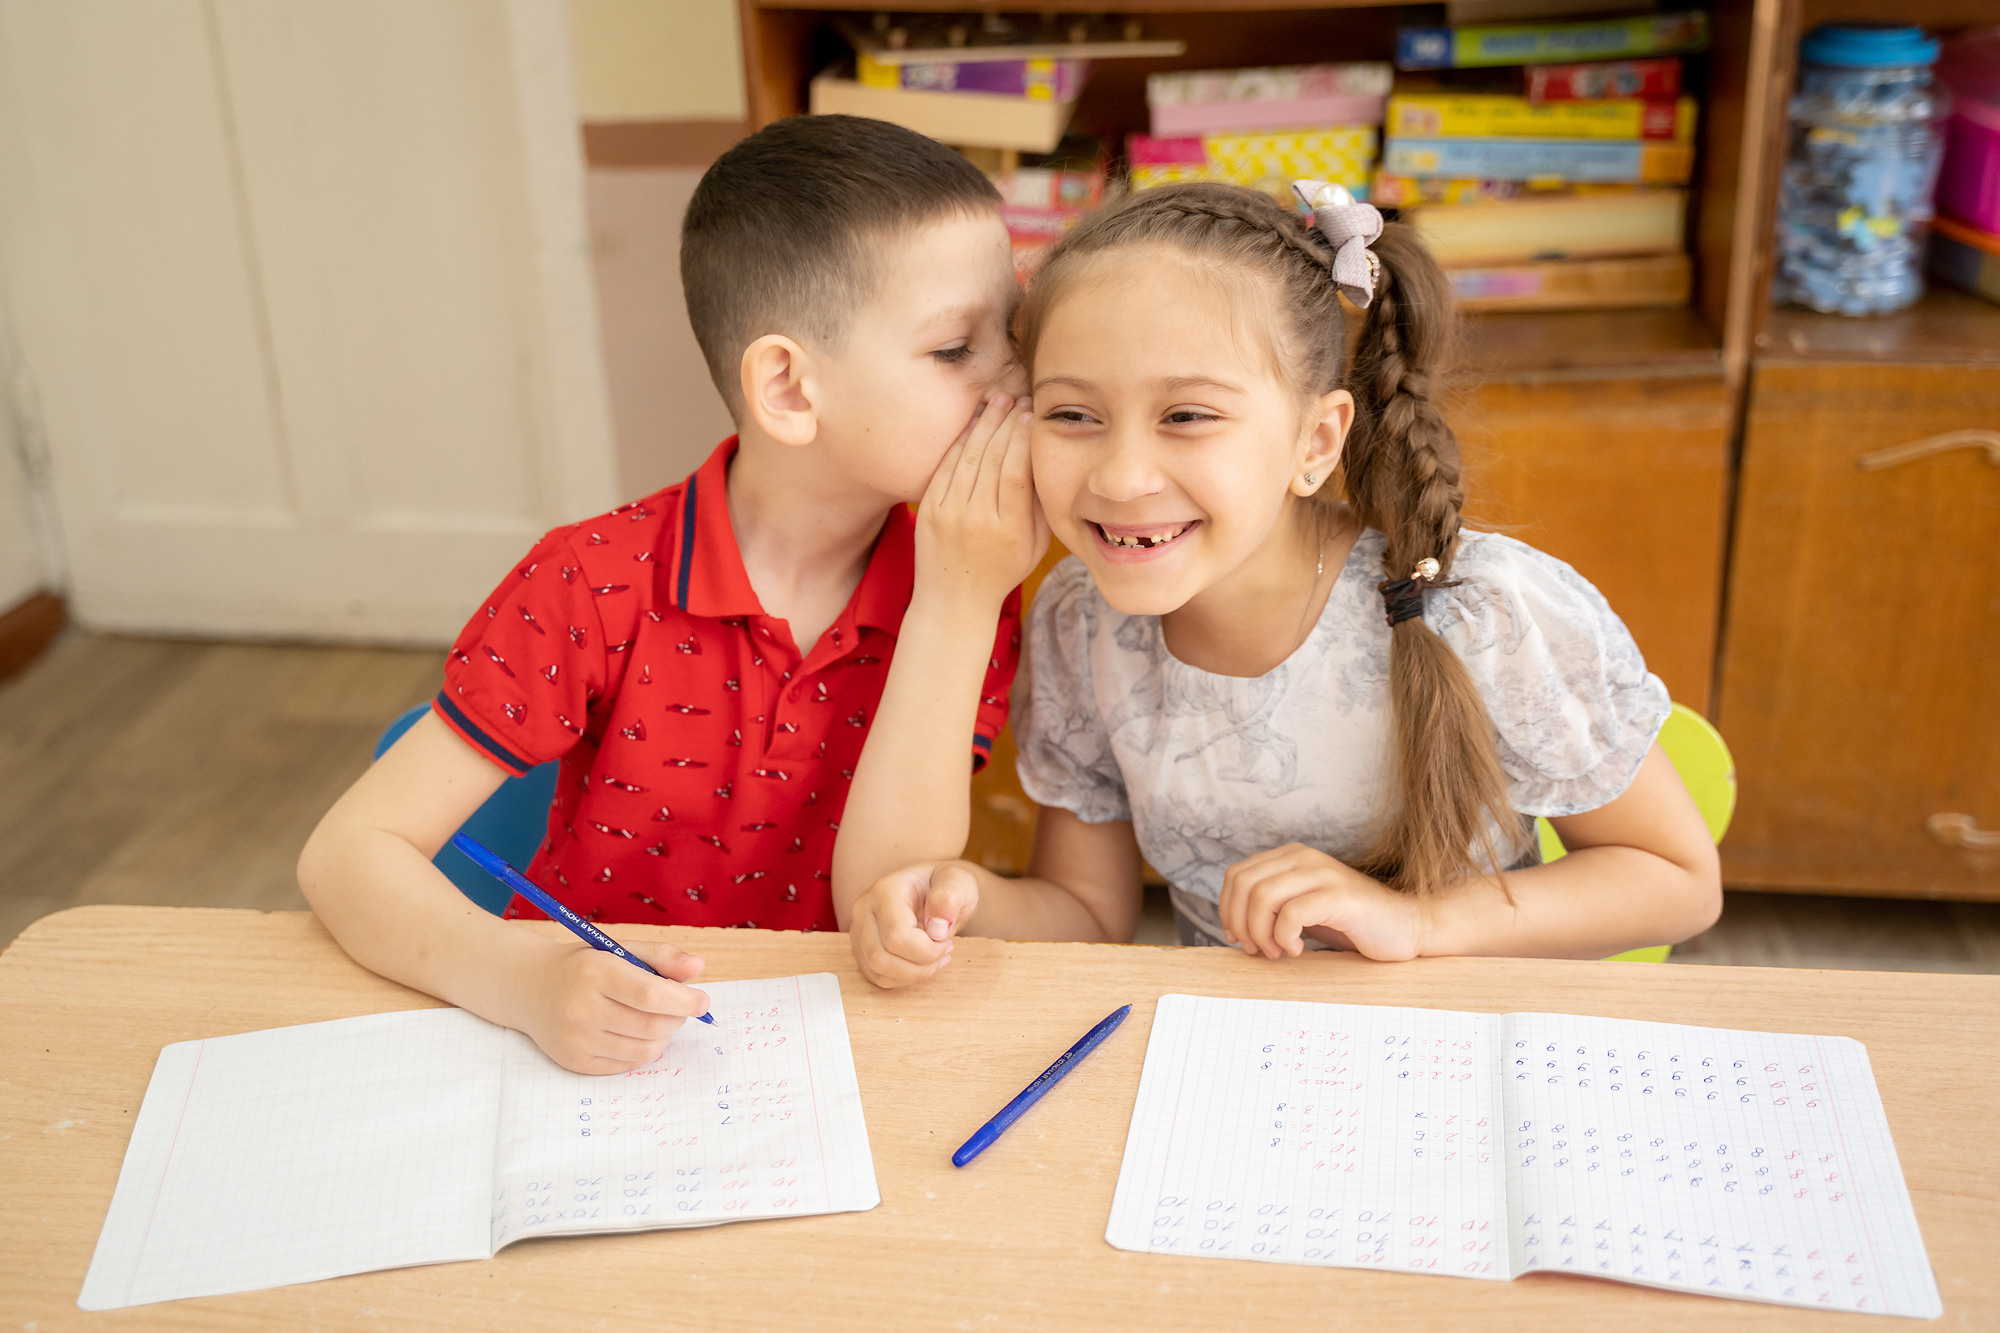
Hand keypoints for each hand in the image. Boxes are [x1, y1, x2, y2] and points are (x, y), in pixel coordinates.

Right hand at [519, 939, 709, 1073]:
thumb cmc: (585, 965)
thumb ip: (662, 956)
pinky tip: (636, 1032)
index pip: (649, 995)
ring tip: (658, 1019)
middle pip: (651, 1025)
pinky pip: (627, 1065)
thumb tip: (698, 967)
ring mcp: (576, 1039)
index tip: (703, 1001)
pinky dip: (643, 1050)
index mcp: (594, 972)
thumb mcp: (619, 949)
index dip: (683, 1001)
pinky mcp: (575, 1062)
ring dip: (664, 1036)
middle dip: (677, 1018)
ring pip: (644, 1050)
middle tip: (679, 1007)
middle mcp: (582, 1008)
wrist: (531, 987)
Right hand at [848, 860, 980, 987]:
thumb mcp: (958, 882)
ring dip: (912, 975)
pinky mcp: (861, 948)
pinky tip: (921, 964)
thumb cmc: (945, 886)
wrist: (933, 889)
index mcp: (885, 891)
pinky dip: (903, 978)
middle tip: (943, 953)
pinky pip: (877, 976)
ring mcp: (859, 930)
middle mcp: (864, 910)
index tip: (948, 943)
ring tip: (934, 959)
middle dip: (920, 966)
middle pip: (881, 958)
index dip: (927, 950)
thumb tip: (937, 929)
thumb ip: (949, 898)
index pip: (897, 936)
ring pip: (877, 970)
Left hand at [915, 394, 1049, 611]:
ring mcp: (949, 513)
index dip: (1025, 438)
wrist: (953, 599)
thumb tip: (1045, 458)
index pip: (1018, 471)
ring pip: (969, 456)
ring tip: (998, 400)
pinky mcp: (928, 509)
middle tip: (1018, 398)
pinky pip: (947, 466)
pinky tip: (973, 423)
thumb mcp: (1035, 546)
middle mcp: (977, 519)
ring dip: (985, 423)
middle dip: (1007, 421)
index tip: (1033, 416)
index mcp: (1009, 529)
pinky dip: (960, 441)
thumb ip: (1041, 505)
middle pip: (994, 457)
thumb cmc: (1003, 570)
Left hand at [1218, 844, 1426, 961]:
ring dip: (1260, 932)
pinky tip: (1296, 950)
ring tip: (1276, 952)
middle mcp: (1303, 857)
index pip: (1237, 875)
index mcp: (1291, 856)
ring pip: (1263, 896)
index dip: (1228, 909)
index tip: (1237, 938)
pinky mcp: (1339, 895)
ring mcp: (1322, 873)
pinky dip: (1284, 936)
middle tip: (1256, 950)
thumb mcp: (1301, 909)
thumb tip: (1232, 928)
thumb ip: (1271, 907)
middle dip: (1241, 922)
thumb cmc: (1349, 923)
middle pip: (1244, 884)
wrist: (1403, 926)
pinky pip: (1292, 912)